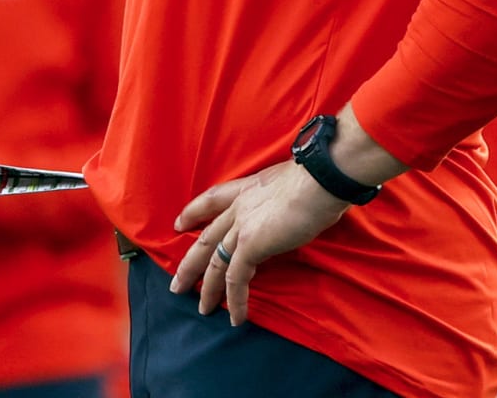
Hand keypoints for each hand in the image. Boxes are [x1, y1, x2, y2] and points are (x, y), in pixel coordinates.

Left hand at [170, 161, 351, 325]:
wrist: (319, 180)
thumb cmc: (316, 179)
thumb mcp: (288, 183)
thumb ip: (279, 198)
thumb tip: (292, 207)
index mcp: (245, 189)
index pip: (211, 200)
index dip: (192, 213)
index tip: (179, 224)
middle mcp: (237, 208)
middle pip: (204, 239)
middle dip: (189, 264)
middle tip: (177, 283)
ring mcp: (240, 227)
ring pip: (214, 263)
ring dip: (207, 289)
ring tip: (203, 309)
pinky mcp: (250, 246)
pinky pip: (236, 279)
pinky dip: (235, 300)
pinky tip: (235, 318)